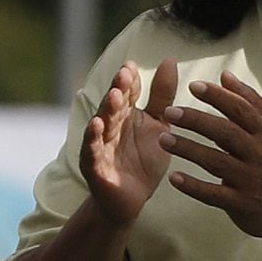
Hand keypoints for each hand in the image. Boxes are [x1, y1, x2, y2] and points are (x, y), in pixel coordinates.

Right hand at [81, 58, 177, 227]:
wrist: (130, 201)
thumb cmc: (143, 160)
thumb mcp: (158, 125)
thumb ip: (162, 95)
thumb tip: (168, 59)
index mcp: (126, 114)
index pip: (127, 92)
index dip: (129, 80)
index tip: (132, 65)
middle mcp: (111, 126)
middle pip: (113, 104)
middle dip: (118, 89)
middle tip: (125, 74)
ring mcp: (100, 145)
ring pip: (102, 123)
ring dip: (106, 109)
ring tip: (114, 95)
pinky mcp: (95, 166)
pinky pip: (92, 150)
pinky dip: (92, 139)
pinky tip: (95, 126)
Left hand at [161, 73, 261, 240]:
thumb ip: (249, 101)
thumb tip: (225, 76)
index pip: (240, 109)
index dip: (217, 97)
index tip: (193, 86)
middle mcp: (259, 154)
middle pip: (225, 133)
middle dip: (196, 121)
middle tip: (170, 112)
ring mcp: (250, 180)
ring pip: (216, 161)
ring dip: (189, 150)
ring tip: (164, 140)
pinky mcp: (242, 203)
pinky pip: (214, 194)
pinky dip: (194, 187)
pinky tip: (175, 178)